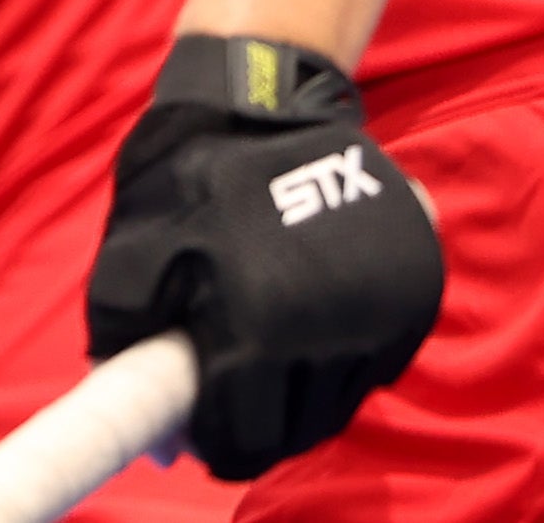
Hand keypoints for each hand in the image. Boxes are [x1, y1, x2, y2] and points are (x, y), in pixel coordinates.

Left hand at [85, 35, 445, 482]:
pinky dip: (344, 360)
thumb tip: (150, 434)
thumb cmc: (188, 175)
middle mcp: (331, 332)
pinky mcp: (414, 290)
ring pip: (340, 399)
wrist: (263, 100)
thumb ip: (128, 339)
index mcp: (261, 331)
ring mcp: (381, 312)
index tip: (201, 433)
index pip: (245, 437)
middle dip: (259, 424)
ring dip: (303, 394)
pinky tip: (308, 327)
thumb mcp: (134, 251)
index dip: (215, 443)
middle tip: (230, 395)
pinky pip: (376, 362)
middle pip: (298, 428)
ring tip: (266, 358)